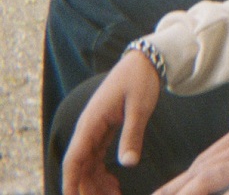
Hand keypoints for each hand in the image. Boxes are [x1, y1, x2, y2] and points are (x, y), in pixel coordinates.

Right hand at [62, 51, 161, 194]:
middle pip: (80, 165)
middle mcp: (89, 127)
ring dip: (95, 183)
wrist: (144, 61)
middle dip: (86, 188)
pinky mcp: (105, 129)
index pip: (74, 158)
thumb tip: (128, 163)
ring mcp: (96, 129)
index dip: (71, 181)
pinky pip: (98, 156)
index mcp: (91, 122)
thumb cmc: (140, 80)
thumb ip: (132, 134)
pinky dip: (103, 172)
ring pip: (88, 164)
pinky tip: (114, 184)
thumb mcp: (139, 107)